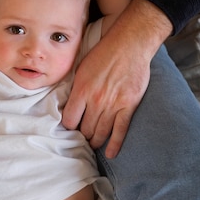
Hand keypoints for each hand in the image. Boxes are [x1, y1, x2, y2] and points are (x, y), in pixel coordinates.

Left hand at [62, 0, 172, 156]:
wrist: (130, 44)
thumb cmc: (104, 53)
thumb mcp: (81, 67)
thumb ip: (76, 87)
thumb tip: (70, 103)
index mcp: (82, 90)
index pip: (70, 120)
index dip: (69, 127)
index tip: (71, 128)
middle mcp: (96, 100)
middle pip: (86, 129)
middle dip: (83, 136)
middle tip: (82, 139)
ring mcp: (113, 105)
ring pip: (101, 133)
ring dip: (96, 141)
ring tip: (93, 145)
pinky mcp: (129, 106)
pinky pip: (120, 130)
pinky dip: (115, 144)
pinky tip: (111, 154)